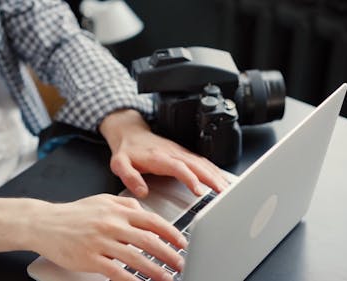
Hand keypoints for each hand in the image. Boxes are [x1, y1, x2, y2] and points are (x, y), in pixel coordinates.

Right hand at [28, 194, 186, 280]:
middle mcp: (112, 224)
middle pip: (149, 240)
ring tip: (167, 277)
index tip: (182, 242)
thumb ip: (125, 204)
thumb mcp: (102, 200)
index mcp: (117, 210)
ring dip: (155, 270)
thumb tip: (144, 210)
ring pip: (135, 257)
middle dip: (169, 253)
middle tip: (180, 263)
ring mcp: (101, 242)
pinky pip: (115, 271)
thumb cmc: (74, 214)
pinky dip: (131, 279)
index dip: (171, 233)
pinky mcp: (90, 258)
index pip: (152, 221)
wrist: (45, 223)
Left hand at [100, 109, 228, 197]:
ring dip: (216, 175)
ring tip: (228, 189)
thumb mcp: (119, 164)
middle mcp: (172, 153)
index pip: (178, 167)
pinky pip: (202, 161)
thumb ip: (129, 177)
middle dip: (212, 178)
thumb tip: (142, 191)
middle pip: (196, 164)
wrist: (130, 133)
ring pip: (202, 163)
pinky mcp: (183, 153)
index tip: (200, 191)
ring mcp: (180, 152)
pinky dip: (214, 170)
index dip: (190, 178)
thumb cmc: (127, 151)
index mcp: (158, 157)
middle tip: (224, 192)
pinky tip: (221, 179)